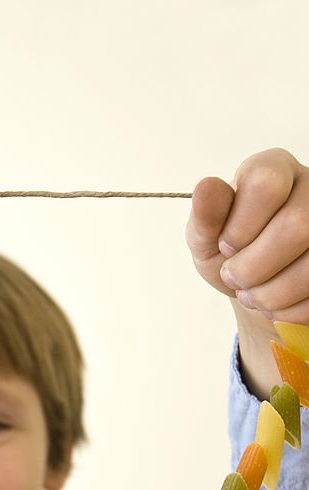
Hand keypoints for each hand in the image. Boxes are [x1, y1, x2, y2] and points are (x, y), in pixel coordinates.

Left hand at [185, 148, 308, 398]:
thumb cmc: (229, 251)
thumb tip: (205, 187)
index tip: (226, 246)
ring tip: (253, 295)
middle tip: (235, 277)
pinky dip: (290, 309)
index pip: (266, 185)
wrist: (254, 281)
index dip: (240, 228)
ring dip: (272, 294)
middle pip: (297, 226)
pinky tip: (276, 302)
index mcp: (273, 169)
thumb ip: (205, 217)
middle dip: (253, 267)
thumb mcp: (206, 237)